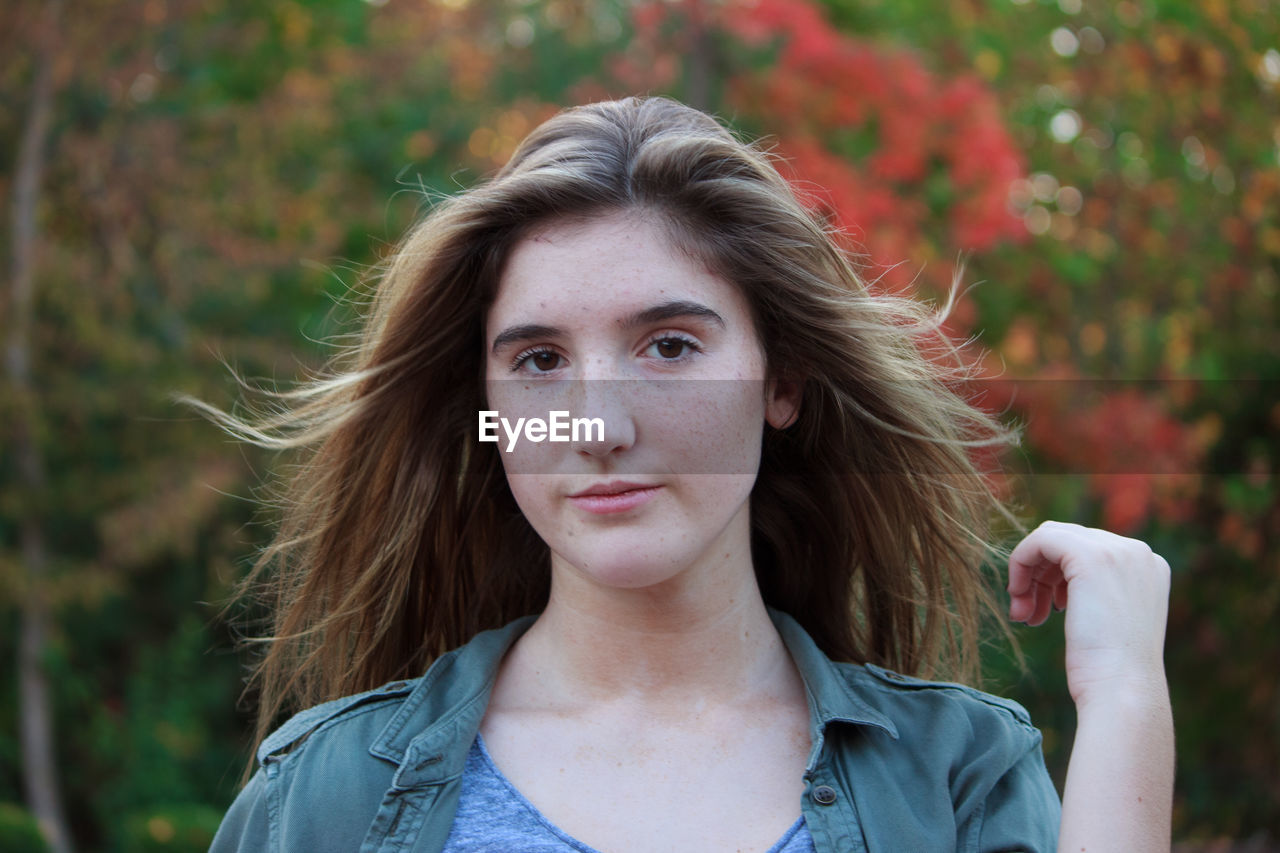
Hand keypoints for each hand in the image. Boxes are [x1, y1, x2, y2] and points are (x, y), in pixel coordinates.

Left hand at [1007, 520, 1170, 709]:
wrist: (1122, 690)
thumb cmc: (1111, 671)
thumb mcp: (1109, 621)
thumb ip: (1096, 593)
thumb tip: (1059, 582)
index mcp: (1149, 566)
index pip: (1088, 549)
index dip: (1056, 576)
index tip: (1044, 610)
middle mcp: (1138, 552)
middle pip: (1067, 541)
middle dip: (1040, 575)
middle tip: (1025, 612)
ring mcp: (1117, 551)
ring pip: (1051, 538)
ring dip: (1029, 575)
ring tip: (1023, 614)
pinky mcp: (1089, 556)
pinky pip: (1040, 540)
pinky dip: (1020, 563)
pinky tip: (1019, 597)